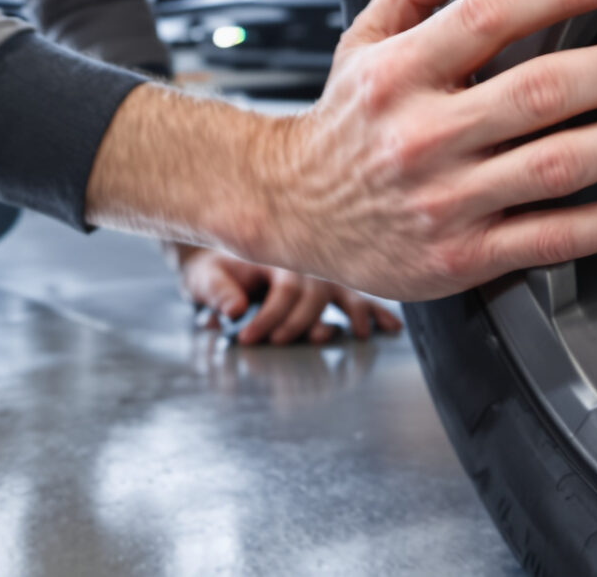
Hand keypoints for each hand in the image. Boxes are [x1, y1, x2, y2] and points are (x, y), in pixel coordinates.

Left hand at [173, 243, 402, 343]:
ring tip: (359, 335)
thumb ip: (218, 292)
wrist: (220, 258)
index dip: (268, 317)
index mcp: (276, 254)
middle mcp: (305, 261)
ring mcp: (321, 273)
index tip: (247, 339)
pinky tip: (390, 328)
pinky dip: (375, 312)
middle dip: (301, 321)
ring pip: (345, 290)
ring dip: (356, 313)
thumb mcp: (205, 277)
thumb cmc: (215, 270)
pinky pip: (357, 297)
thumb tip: (236, 310)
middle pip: (317, 291)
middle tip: (278, 342)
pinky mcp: (330, 288)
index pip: (284, 288)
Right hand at [248, 0, 596, 301]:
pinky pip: (554, 237)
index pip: (490, 16)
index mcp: (401, 72)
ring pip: (557, 165)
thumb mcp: (360, 44)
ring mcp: (447, 200)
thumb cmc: (340, 128)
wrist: (288, 211)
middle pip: (539, 92)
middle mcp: (425, 134)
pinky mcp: (465, 256)